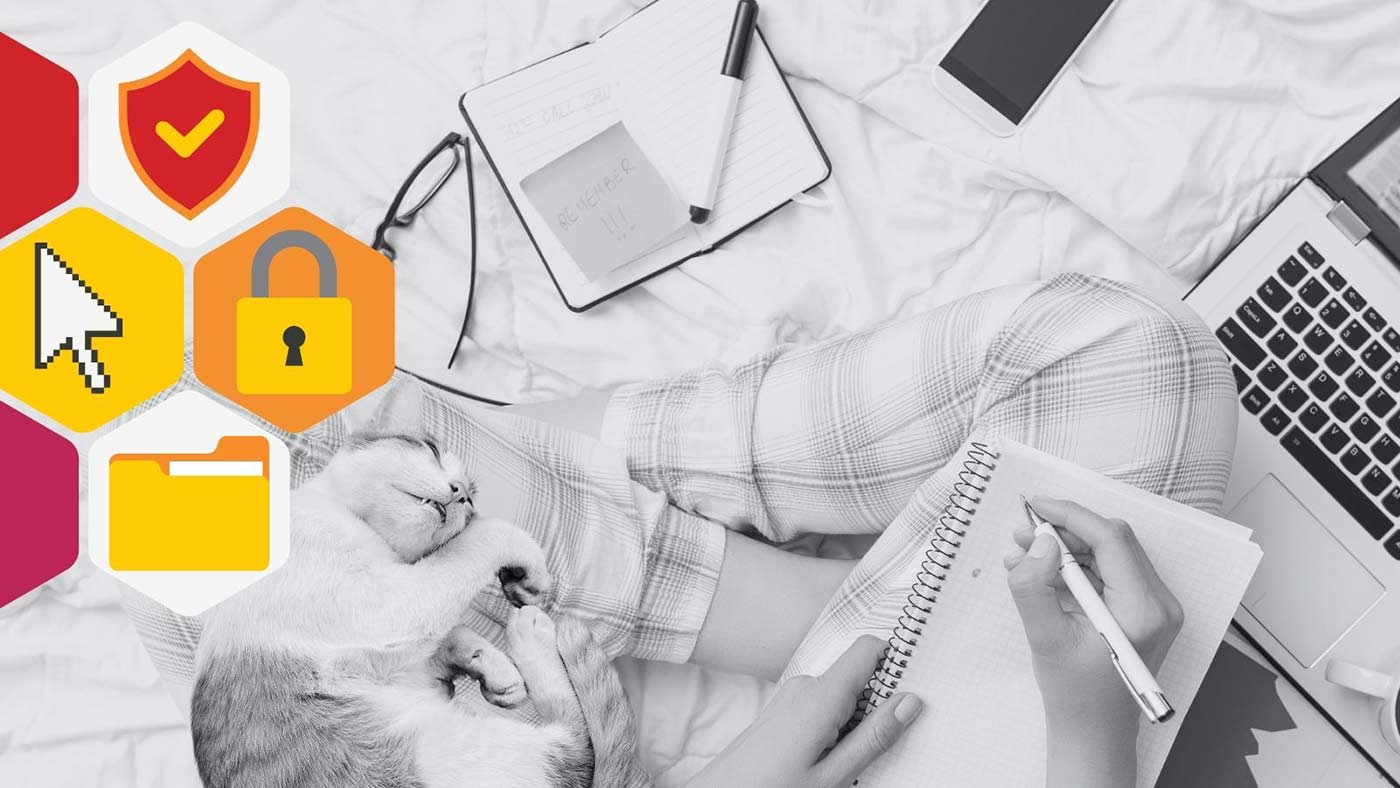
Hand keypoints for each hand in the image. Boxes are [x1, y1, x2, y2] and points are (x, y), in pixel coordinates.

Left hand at [689, 636, 923, 787]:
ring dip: (855, 722)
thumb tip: (911, 701)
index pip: (868, 648)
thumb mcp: (833, 776)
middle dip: (879, 704)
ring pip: (841, 697)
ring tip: (851, 763)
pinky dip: (835, 729)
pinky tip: (829, 761)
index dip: (896, 659)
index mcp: (821, 695)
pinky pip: (821, 708)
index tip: (916, 684)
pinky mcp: (781, 711)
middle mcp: (804, 686)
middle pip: (859, 677)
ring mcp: (789, 697)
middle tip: (887, 743)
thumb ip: (873, 738)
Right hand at [1004, 497, 1183, 787]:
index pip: (1111, 540)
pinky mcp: (1144, 610)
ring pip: (1110, 553)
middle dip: (1065, 530)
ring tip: (1025, 554)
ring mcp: (1156, 607)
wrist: (1095, 731)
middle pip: (1113, 541)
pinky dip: (1078, 566)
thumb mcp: (1045, 639)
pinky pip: (1111, 571)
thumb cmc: (1074, 694)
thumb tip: (1036, 544)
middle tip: (1022, 532)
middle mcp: (1159, 603)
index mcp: (1143, 610)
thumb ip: (1034, 587)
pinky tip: (1044, 573)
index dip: (1070, 515)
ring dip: (1068, 547)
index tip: (1035, 506)